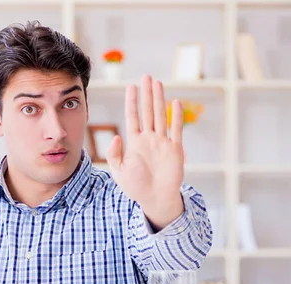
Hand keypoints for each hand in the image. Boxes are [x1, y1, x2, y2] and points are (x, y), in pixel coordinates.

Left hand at [107, 75, 184, 230]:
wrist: (154, 200)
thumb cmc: (136, 187)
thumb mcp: (118, 171)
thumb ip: (114, 154)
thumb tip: (116, 136)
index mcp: (135, 142)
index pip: (133, 116)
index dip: (132, 101)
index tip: (131, 86)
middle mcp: (149, 139)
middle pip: (148, 111)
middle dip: (146, 94)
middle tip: (146, 76)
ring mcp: (162, 143)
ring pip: (161, 116)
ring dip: (160, 99)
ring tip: (158, 83)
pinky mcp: (175, 150)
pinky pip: (176, 130)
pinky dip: (176, 117)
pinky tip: (176, 102)